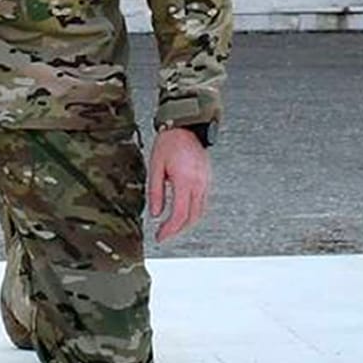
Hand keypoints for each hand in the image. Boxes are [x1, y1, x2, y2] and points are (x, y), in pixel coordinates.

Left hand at [148, 127, 211, 243]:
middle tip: (164, 234)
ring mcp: (206, 182)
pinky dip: (193, 212)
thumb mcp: (155, 166)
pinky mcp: (207, 179)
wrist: (187, 127)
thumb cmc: (170, 142)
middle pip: (192, 217)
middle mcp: (199, 183)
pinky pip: (202, 202)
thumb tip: (155, 213)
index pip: (179, 214)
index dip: (169, 229)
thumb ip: (155, 192)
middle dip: (178, 230)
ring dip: (186, 223)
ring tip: (172, 226)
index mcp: (185, 180)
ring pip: (200, 212)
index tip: (160, 236)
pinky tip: (183, 212)